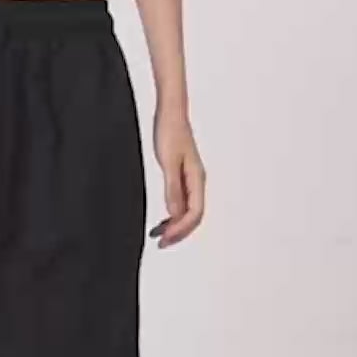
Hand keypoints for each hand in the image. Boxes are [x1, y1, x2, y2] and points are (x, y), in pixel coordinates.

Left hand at [149, 107, 204, 247]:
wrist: (171, 113)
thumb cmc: (170, 132)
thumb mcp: (168, 162)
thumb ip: (172, 189)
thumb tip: (174, 214)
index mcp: (197, 179)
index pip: (194, 213)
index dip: (181, 229)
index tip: (165, 238)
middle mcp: (197, 182)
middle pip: (193, 216)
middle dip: (179, 232)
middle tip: (161, 244)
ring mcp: (191, 180)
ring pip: (188, 211)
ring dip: (175, 225)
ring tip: (159, 235)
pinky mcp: (183, 176)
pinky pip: (182, 202)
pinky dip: (173, 214)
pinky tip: (162, 219)